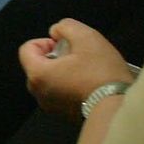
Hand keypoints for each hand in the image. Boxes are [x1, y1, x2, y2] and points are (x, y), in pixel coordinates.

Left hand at [18, 18, 134, 121]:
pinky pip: (60, 95)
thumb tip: (56, 32)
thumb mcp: (86, 37)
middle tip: (77, 57)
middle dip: (55, 57)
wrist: (117, 108)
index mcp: (38, 74)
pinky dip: (69, 87)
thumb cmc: (100, 72)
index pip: (27, 49)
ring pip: (49, 81)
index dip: (45, 41)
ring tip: (85, 70)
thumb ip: (65, 26)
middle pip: (37, 66)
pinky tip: (89, 85)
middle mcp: (39, 93)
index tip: (64, 45)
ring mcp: (51, 108)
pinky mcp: (65, 116)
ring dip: (63, 72)